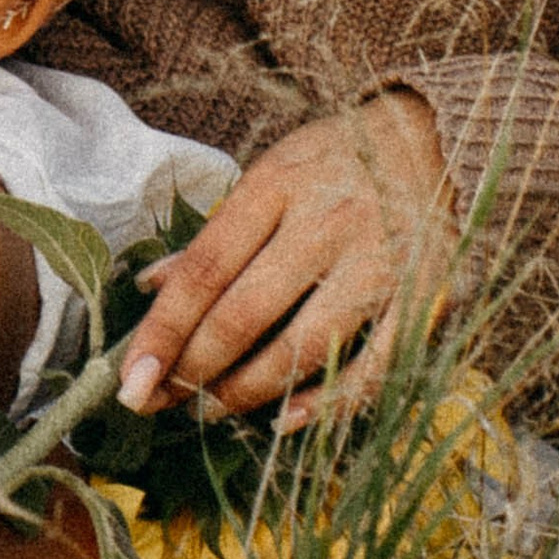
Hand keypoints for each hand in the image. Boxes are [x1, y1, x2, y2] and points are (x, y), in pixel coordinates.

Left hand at [114, 94, 455, 429]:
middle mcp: (327, 224)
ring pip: (300, 349)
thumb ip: (214, 235)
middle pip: (245, 314)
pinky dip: (324, 404)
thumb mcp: (268, 176)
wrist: (430, 138)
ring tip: (207, 410)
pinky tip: (282, 421)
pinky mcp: (422, 300)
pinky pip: (371, 370)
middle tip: (156, 402)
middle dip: (192, 370)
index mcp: (278, 185)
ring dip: (245, 392)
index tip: (128, 376)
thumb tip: (150, 288)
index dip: (163, 329)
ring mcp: (378, 265)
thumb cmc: (332, 162)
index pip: (205, 268)